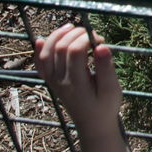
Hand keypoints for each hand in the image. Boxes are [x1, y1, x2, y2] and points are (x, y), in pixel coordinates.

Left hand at [33, 24, 121, 141]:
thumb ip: (106, 68)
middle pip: (60, 48)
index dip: (87, 38)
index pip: (75, 51)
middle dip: (76, 34)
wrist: (92, 124)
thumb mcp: (111, 89)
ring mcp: (53, 81)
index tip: (101, 39)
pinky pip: (39, 63)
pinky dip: (39, 50)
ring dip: (57, 36)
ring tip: (72, 27)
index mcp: (76, 83)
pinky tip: (41, 39)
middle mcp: (60, 81)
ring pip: (47, 53)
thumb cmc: (106, 106)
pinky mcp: (51, 81)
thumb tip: (102, 46)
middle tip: (92, 34)